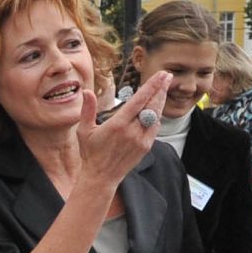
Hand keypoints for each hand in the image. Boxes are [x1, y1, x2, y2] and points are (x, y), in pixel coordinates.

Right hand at [77, 71, 170, 187]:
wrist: (101, 177)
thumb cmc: (91, 153)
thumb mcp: (84, 130)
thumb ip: (87, 110)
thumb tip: (87, 91)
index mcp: (117, 124)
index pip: (139, 100)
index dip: (152, 86)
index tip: (160, 75)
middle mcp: (131, 131)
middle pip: (152, 105)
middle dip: (161, 89)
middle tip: (167, 76)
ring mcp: (140, 140)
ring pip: (155, 116)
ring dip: (160, 101)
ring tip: (163, 88)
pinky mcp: (145, 147)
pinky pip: (154, 128)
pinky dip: (156, 117)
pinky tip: (155, 109)